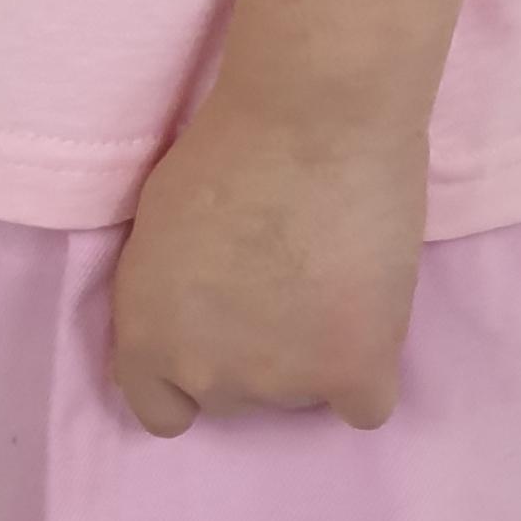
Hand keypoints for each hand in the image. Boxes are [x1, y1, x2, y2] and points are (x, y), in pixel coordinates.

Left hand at [106, 92, 427, 437]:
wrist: (313, 113)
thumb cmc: (231, 139)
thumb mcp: (157, 222)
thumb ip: (171, 290)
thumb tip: (200, 313)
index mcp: (150, 337)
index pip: (163, 408)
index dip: (194, 369)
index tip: (222, 329)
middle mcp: (208, 374)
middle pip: (238, 396)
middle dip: (258, 350)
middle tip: (287, 276)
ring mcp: (282, 382)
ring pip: (303, 394)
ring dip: (317, 349)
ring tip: (334, 266)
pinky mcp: (354, 370)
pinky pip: (367, 407)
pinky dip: (370, 370)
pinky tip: (371, 315)